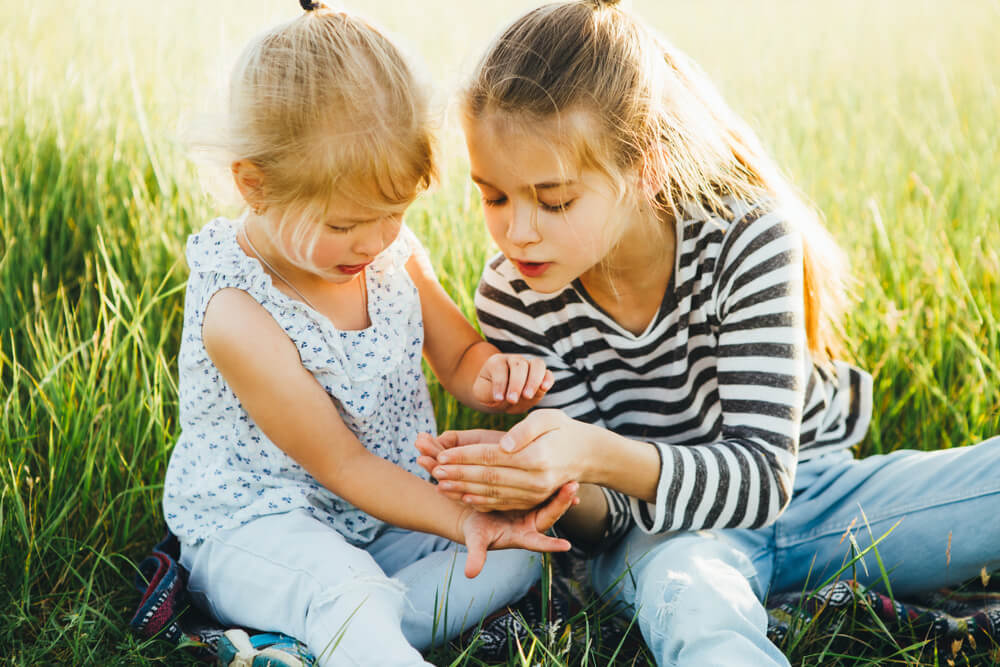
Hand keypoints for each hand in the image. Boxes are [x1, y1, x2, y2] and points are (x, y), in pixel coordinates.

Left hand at [417, 410, 594, 510]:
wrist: (586, 454)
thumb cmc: (562, 429)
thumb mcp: (548, 418)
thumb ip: (524, 430)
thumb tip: (503, 445)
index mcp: (537, 457)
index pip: (491, 457)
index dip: (464, 456)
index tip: (442, 453)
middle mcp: (536, 481)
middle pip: (488, 478)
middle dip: (457, 474)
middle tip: (432, 469)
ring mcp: (535, 494)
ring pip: (492, 494)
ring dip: (463, 490)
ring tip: (439, 483)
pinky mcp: (532, 501)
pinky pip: (503, 503)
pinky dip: (480, 501)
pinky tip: (462, 496)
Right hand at [460, 481, 578, 577]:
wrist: (476, 512)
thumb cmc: (476, 529)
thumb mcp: (475, 540)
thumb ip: (476, 555)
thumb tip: (469, 574)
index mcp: (521, 537)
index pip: (538, 542)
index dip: (550, 545)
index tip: (566, 546)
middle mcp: (532, 524)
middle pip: (550, 515)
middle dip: (561, 503)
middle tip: (571, 489)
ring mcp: (534, 509)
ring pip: (552, 500)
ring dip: (562, 492)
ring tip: (572, 480)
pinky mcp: (531, 495)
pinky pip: (546, 488)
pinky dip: (553, 482)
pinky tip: (563, 471)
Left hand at [472, 353, 553, 413]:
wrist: (500, 397)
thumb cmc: (489, 394)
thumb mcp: (483, 394)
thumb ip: (490, 393)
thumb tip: (502, 396)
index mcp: (497, 362)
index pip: (499, 368)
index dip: (499, 384)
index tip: (498, 399)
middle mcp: (514, 360)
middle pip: (518, 365)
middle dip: (516, 383)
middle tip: (512, 400)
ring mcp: (529, 366)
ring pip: (536, 364)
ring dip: (533, 380)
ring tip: (527, 396)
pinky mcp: (540, 376)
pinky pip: (548, 373)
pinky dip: (548, 379)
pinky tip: (544, 388)